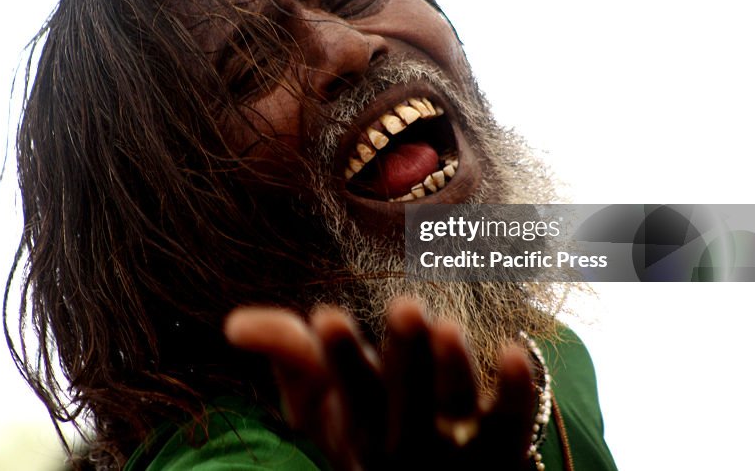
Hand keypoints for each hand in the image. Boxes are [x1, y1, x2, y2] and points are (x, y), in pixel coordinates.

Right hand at [225, 298, 536, 470]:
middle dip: (405, 356)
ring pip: (456, 409)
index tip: (326, 316)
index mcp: (358, 429)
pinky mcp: (505, 447)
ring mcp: (458, 447)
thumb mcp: (318, 404)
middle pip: (405, 402)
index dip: (339, 357)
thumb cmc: (365, 433)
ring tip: (449, 328)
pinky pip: (515, 421)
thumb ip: (286, 354)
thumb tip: (235, 322)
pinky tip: (518, 351)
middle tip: (406, 306)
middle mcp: (406, 442)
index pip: (346, 394)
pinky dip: (519, 391)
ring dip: (454, 370)